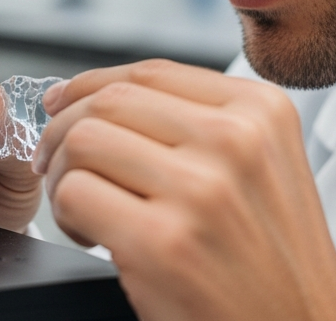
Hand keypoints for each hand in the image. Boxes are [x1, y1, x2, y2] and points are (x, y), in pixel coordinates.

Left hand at [34, 60, 335, 320]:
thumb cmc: (275, 263)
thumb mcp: (264, 166)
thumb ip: (200, 122)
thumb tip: (98, 95)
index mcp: (261, 111)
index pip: (150, 73)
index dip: (90, 86)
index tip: (64, 104)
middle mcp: (235, 140)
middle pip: (109, 101)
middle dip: (64, 131)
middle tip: (59, 166)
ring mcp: (200, 190)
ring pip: (82, 141)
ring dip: (63, 176)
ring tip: (84, 208)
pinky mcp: (163, 242)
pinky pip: (75, 195)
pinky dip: (67, 217)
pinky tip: (94, 237)